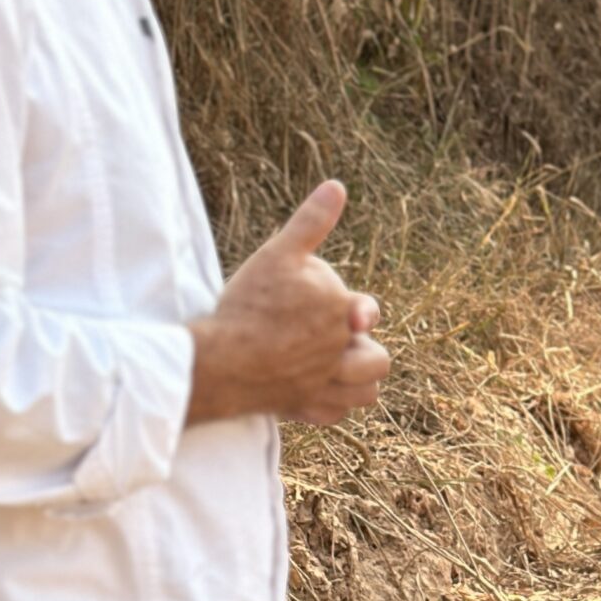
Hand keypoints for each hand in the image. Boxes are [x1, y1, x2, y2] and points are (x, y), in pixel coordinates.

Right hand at [187, 181, 389, 425]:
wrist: (221, 359)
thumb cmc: (250, 305)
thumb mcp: (278, 254)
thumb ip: (311, 223)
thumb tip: (337, 186)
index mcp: (343, 314)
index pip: (368, 311)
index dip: (356, 308)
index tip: (339, 306)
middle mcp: (342, 354)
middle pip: (379, 358)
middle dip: (366, 349)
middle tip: (340, 339)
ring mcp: (326, 386)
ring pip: (366, 391)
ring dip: (358, 380)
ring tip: (337, 366)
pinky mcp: (305, 409)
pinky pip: (334, 414)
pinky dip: (331, 405)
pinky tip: (314, 389)